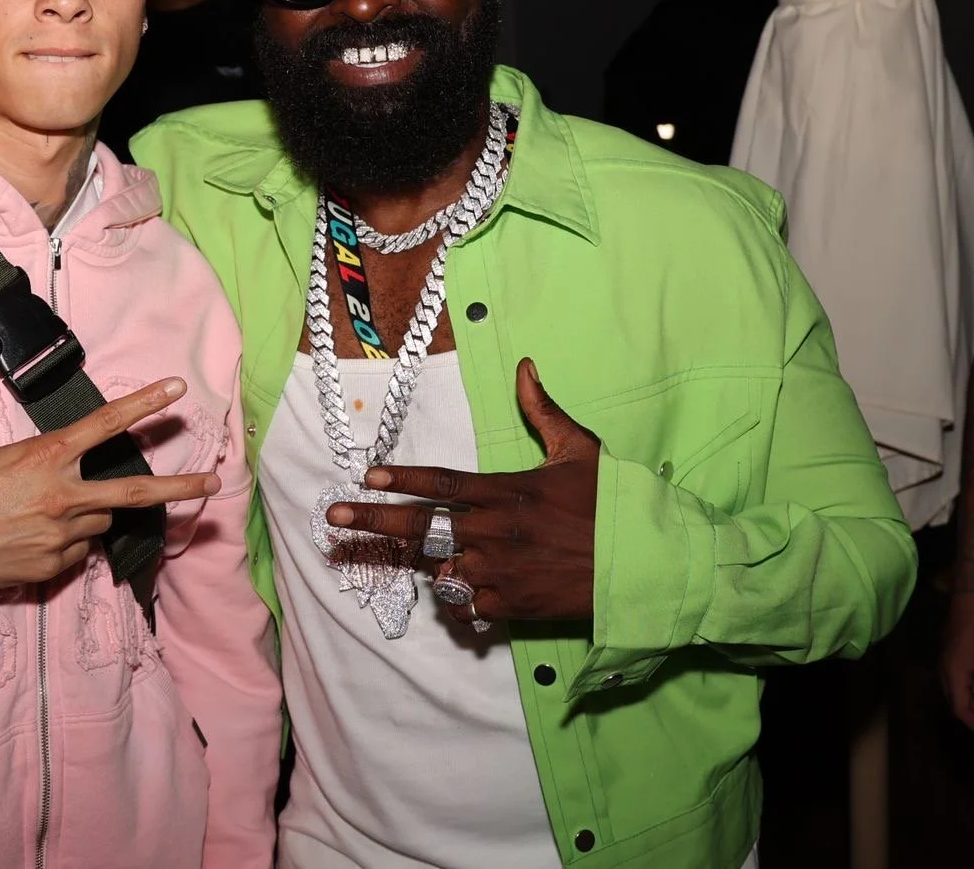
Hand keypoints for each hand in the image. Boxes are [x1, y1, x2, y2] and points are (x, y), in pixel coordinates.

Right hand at [0, 377, 219, 592]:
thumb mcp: (8, 459)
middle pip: (135, 491)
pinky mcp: (53, 566)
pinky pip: (76, 549)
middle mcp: (63, 496)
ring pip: (100, 520)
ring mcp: (61, 535)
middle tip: (213, 481)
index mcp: (48, 457)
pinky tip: (30, 539)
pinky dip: (64, 542)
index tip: (177, 388)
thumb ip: (53, 462)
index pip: (107, 424)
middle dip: (180, 486)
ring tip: (42, 513)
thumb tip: (82, 476)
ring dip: (87, 514)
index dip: (145, 403)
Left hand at [328, 359, 597, 621]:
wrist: (640, 565)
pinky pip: (465, 606)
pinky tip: (462, 594)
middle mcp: (494, 530)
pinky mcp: (510, 604)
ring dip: (427, 567)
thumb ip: (544, 411)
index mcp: (507, 491)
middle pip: (420, 527)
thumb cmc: (609, 505)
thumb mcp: (580, 450)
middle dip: (372, 522)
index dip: (401, 478)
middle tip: (333, 520)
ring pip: (438, 571)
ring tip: (421, 564)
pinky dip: (458, 601)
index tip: (367, 475)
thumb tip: (524, 366)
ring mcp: (499, 570)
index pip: (441, 482)